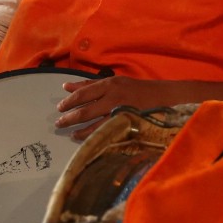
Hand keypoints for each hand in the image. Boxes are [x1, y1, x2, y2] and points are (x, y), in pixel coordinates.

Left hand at [56, 75, 175, 139]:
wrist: (163, 97)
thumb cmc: (135, 89)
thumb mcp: (113, 82)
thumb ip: (89, 85)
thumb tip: (66, 87)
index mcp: (109, 84)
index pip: (84, 93)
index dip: (69, 102)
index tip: (59, 108)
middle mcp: (114, 97)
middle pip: (86, 109)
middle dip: (70, 118)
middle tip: (59, 124)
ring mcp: (121, 111)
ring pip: (95, 124)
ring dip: (80, 130)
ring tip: (71, 134)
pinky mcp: (127, 123)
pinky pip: (107, 131)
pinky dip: (95, 136)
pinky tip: (87, 139)